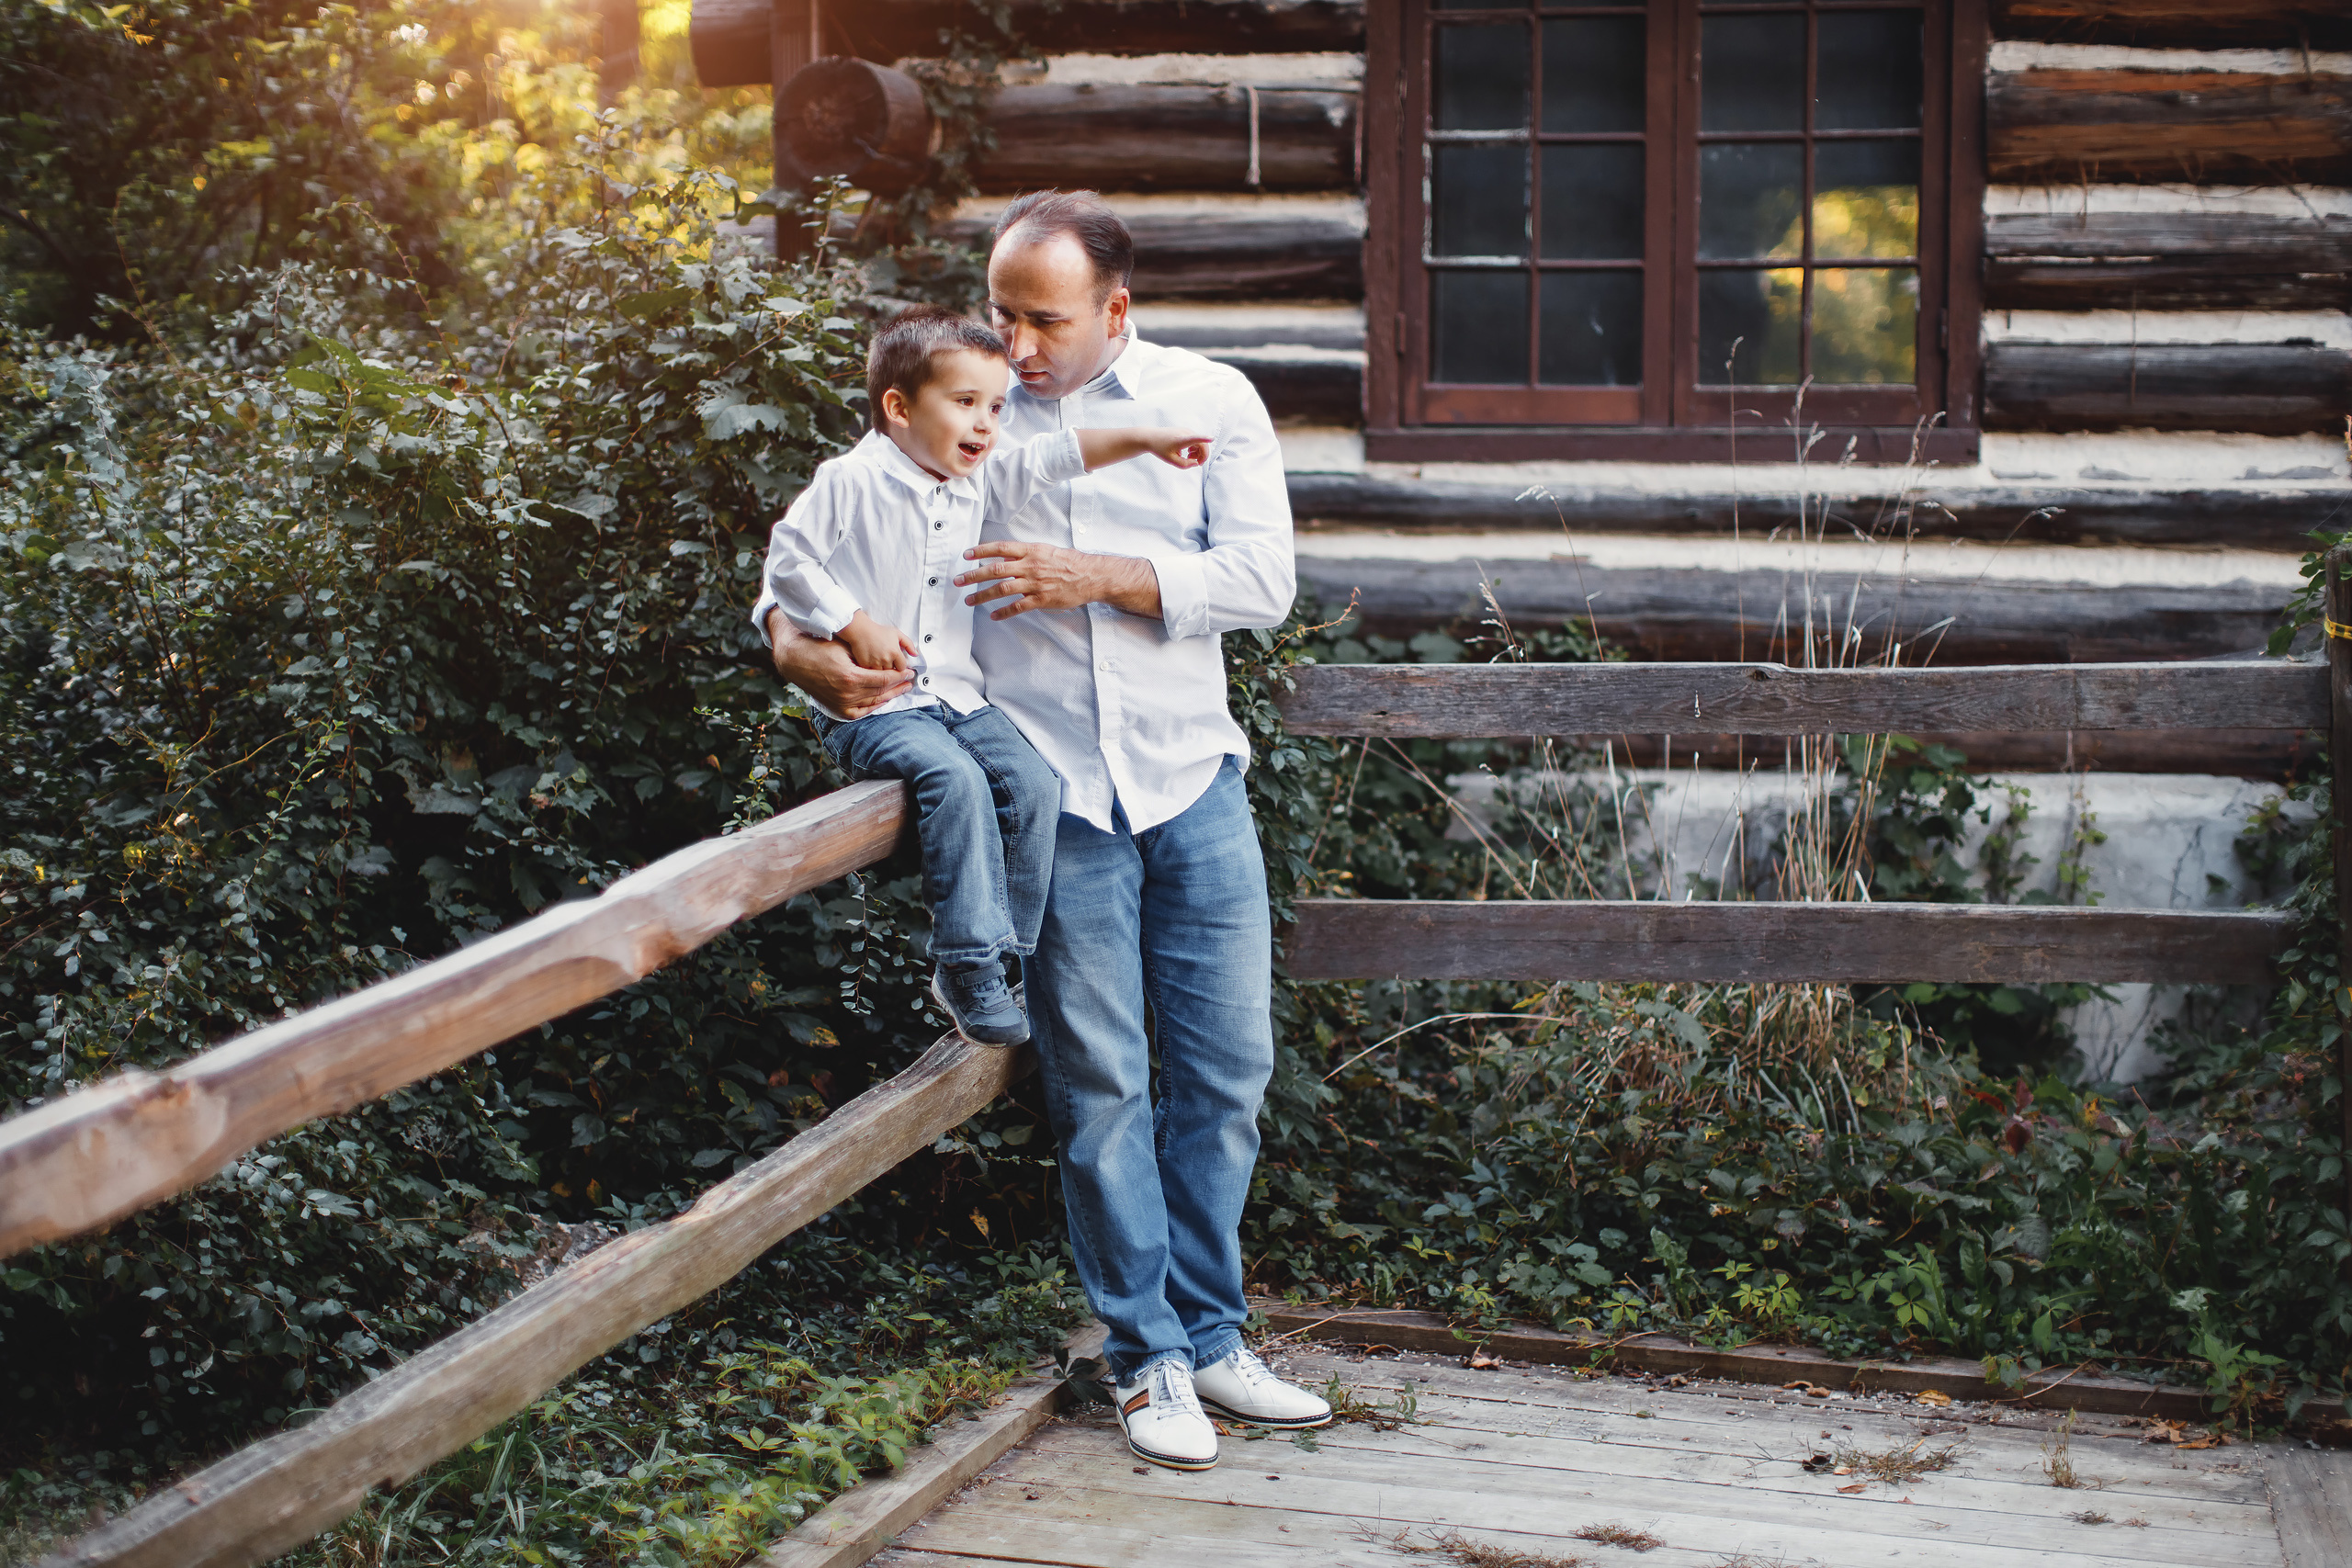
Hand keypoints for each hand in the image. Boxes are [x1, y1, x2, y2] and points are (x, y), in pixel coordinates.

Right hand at [765, 607, 912, 716]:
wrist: (795, 660)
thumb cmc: (820, 648)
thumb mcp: (845, 648)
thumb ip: (867, 657)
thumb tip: (892, 661)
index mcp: (850, 678)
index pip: (883, 679)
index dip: (899, 676)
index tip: (909, 672)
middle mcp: (847, 694)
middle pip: (881, 692)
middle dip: (898, 685)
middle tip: (910, 681)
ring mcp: (841, 704)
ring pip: (873, 702)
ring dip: (890, 696)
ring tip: (902, 690)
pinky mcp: (837, 708)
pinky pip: (860, 712)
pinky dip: (873, 707)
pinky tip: (883, 700)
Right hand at [837, 609, 914, 671]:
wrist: (860, 630)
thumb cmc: (878, 631)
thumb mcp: (896, 633)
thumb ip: (908, 644)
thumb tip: (915, 654)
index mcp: (895, 652)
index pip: (902, 668)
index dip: (901, 666)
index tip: (898, 664)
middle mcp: (886, 659)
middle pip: (893, 672)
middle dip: (892, 669)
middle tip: (888, 662)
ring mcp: (875, 663)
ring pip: (882, 675)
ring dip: (882, 672)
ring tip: (880, 663)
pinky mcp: (865, 665)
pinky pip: (871, 674)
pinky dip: (872, 672)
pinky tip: (872, 665)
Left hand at [956, 540, 1161, 620]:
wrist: (1090, 576)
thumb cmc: (1069, 562)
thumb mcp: (1046, 550)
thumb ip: (1026, 554)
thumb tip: (1007, 556)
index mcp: (1031, 551)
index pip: (1000, 548)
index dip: (981, 551)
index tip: (966, 555)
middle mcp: (1030, 566)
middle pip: (995, 569)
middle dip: (973, 575)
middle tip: (958, 581)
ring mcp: (1034, 584)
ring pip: (1002, 589)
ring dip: (983, 595)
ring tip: (969, 600)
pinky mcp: (1041, 600)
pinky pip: (1018, 607)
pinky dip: (1003, 612)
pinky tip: (993, 616)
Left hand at [1148, 430, 1212, 468]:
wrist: (1151, 437)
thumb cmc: (1159, 448)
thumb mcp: (1171, 460)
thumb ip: (1185, 465)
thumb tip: (1196, 463)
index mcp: (1181, 440)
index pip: (1195, 438)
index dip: (1204, 438)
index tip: (1212, 438)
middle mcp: (1186, 433)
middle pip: (1203, 445)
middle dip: (1202, 456)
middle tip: (1196, 464)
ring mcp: (1187, 431)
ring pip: (1200, 443)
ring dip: (1198, 453)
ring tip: (1189, 458)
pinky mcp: (1186, 431)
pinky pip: (1196, 441)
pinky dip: (1195, 449)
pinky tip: (1188, 453)